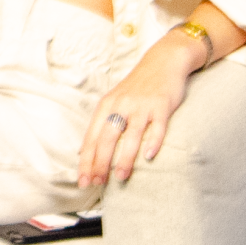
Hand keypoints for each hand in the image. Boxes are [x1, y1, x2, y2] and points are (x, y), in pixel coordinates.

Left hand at [78, 34, 194, 185]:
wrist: (162, 62)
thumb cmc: (137, 88)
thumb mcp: (114, 102)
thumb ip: (101, 124)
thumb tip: (84, 151)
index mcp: (106, 106)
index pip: (91, 137)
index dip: (86, 160)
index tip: (83, 180)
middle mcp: (121, 106)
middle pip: (106, 138)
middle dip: (100, 162)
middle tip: (96, 183)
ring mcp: (141, 106)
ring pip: (130, 136)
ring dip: (125, 158)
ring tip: (121, 177)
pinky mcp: (161, 106)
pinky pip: (157, 127)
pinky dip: (153, 142)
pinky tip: (149, 157)